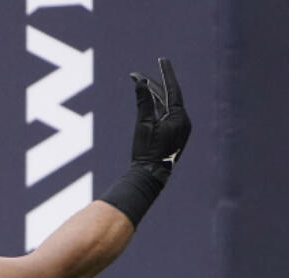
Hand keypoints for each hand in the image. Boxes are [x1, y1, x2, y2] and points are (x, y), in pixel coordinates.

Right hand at [127, 58, 190, 183]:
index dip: (166, 73)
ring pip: (166, 107)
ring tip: (140, 86)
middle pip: (168, 97)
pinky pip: (165, 116)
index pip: (173, 89)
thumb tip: (140, 81)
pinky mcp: (173, 135)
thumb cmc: (147, 151)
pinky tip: (148, 103)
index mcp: (180, 116)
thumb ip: (143, 102)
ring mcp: (179, 128)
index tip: (162, 59)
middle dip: (153, 85)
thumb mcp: (143, 124)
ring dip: (153, 96)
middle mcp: (183, 121)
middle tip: (137, 75)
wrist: (150, 175)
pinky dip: (156, 108)